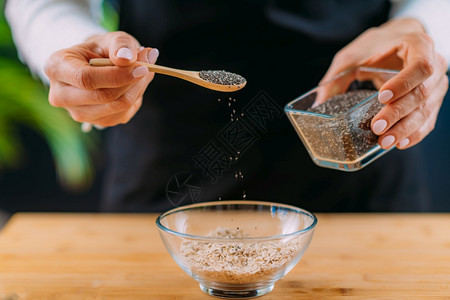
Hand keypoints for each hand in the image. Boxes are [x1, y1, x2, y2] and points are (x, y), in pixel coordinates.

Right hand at [45, 31, 158, 126]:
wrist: (94, 64)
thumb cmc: (100, 49)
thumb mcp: (110, 38)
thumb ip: (120, 44)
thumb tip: (127, 58)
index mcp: (56, 67)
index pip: (86, 79)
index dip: (117, 75)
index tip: (142, 67)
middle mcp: (60, 95)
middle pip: (103, 96)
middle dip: (132, 82)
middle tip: (149, 66)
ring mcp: (77, 112)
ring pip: (116, 107)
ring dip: (137, 90)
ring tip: (144, 71)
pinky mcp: (95, 122)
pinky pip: (122, 115)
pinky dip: (135, 99)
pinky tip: (135, 85)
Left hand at [320, 18, 447, 149]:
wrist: (400, 40)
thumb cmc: (376, 46)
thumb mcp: (352, 56)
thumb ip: (337, 76)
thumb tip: (318, 103)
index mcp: (418, 45)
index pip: (420, 67)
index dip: (403, 84)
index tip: (381, 97)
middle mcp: (435, 64)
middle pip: (423, 93)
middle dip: (398, 113)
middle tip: (377, 128)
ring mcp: (437, 84)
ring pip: (427, 110)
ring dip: (405, 129)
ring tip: (384, 142)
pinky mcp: (433, 100)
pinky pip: (428, 120)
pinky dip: (414, 133)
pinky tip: (399, 143)